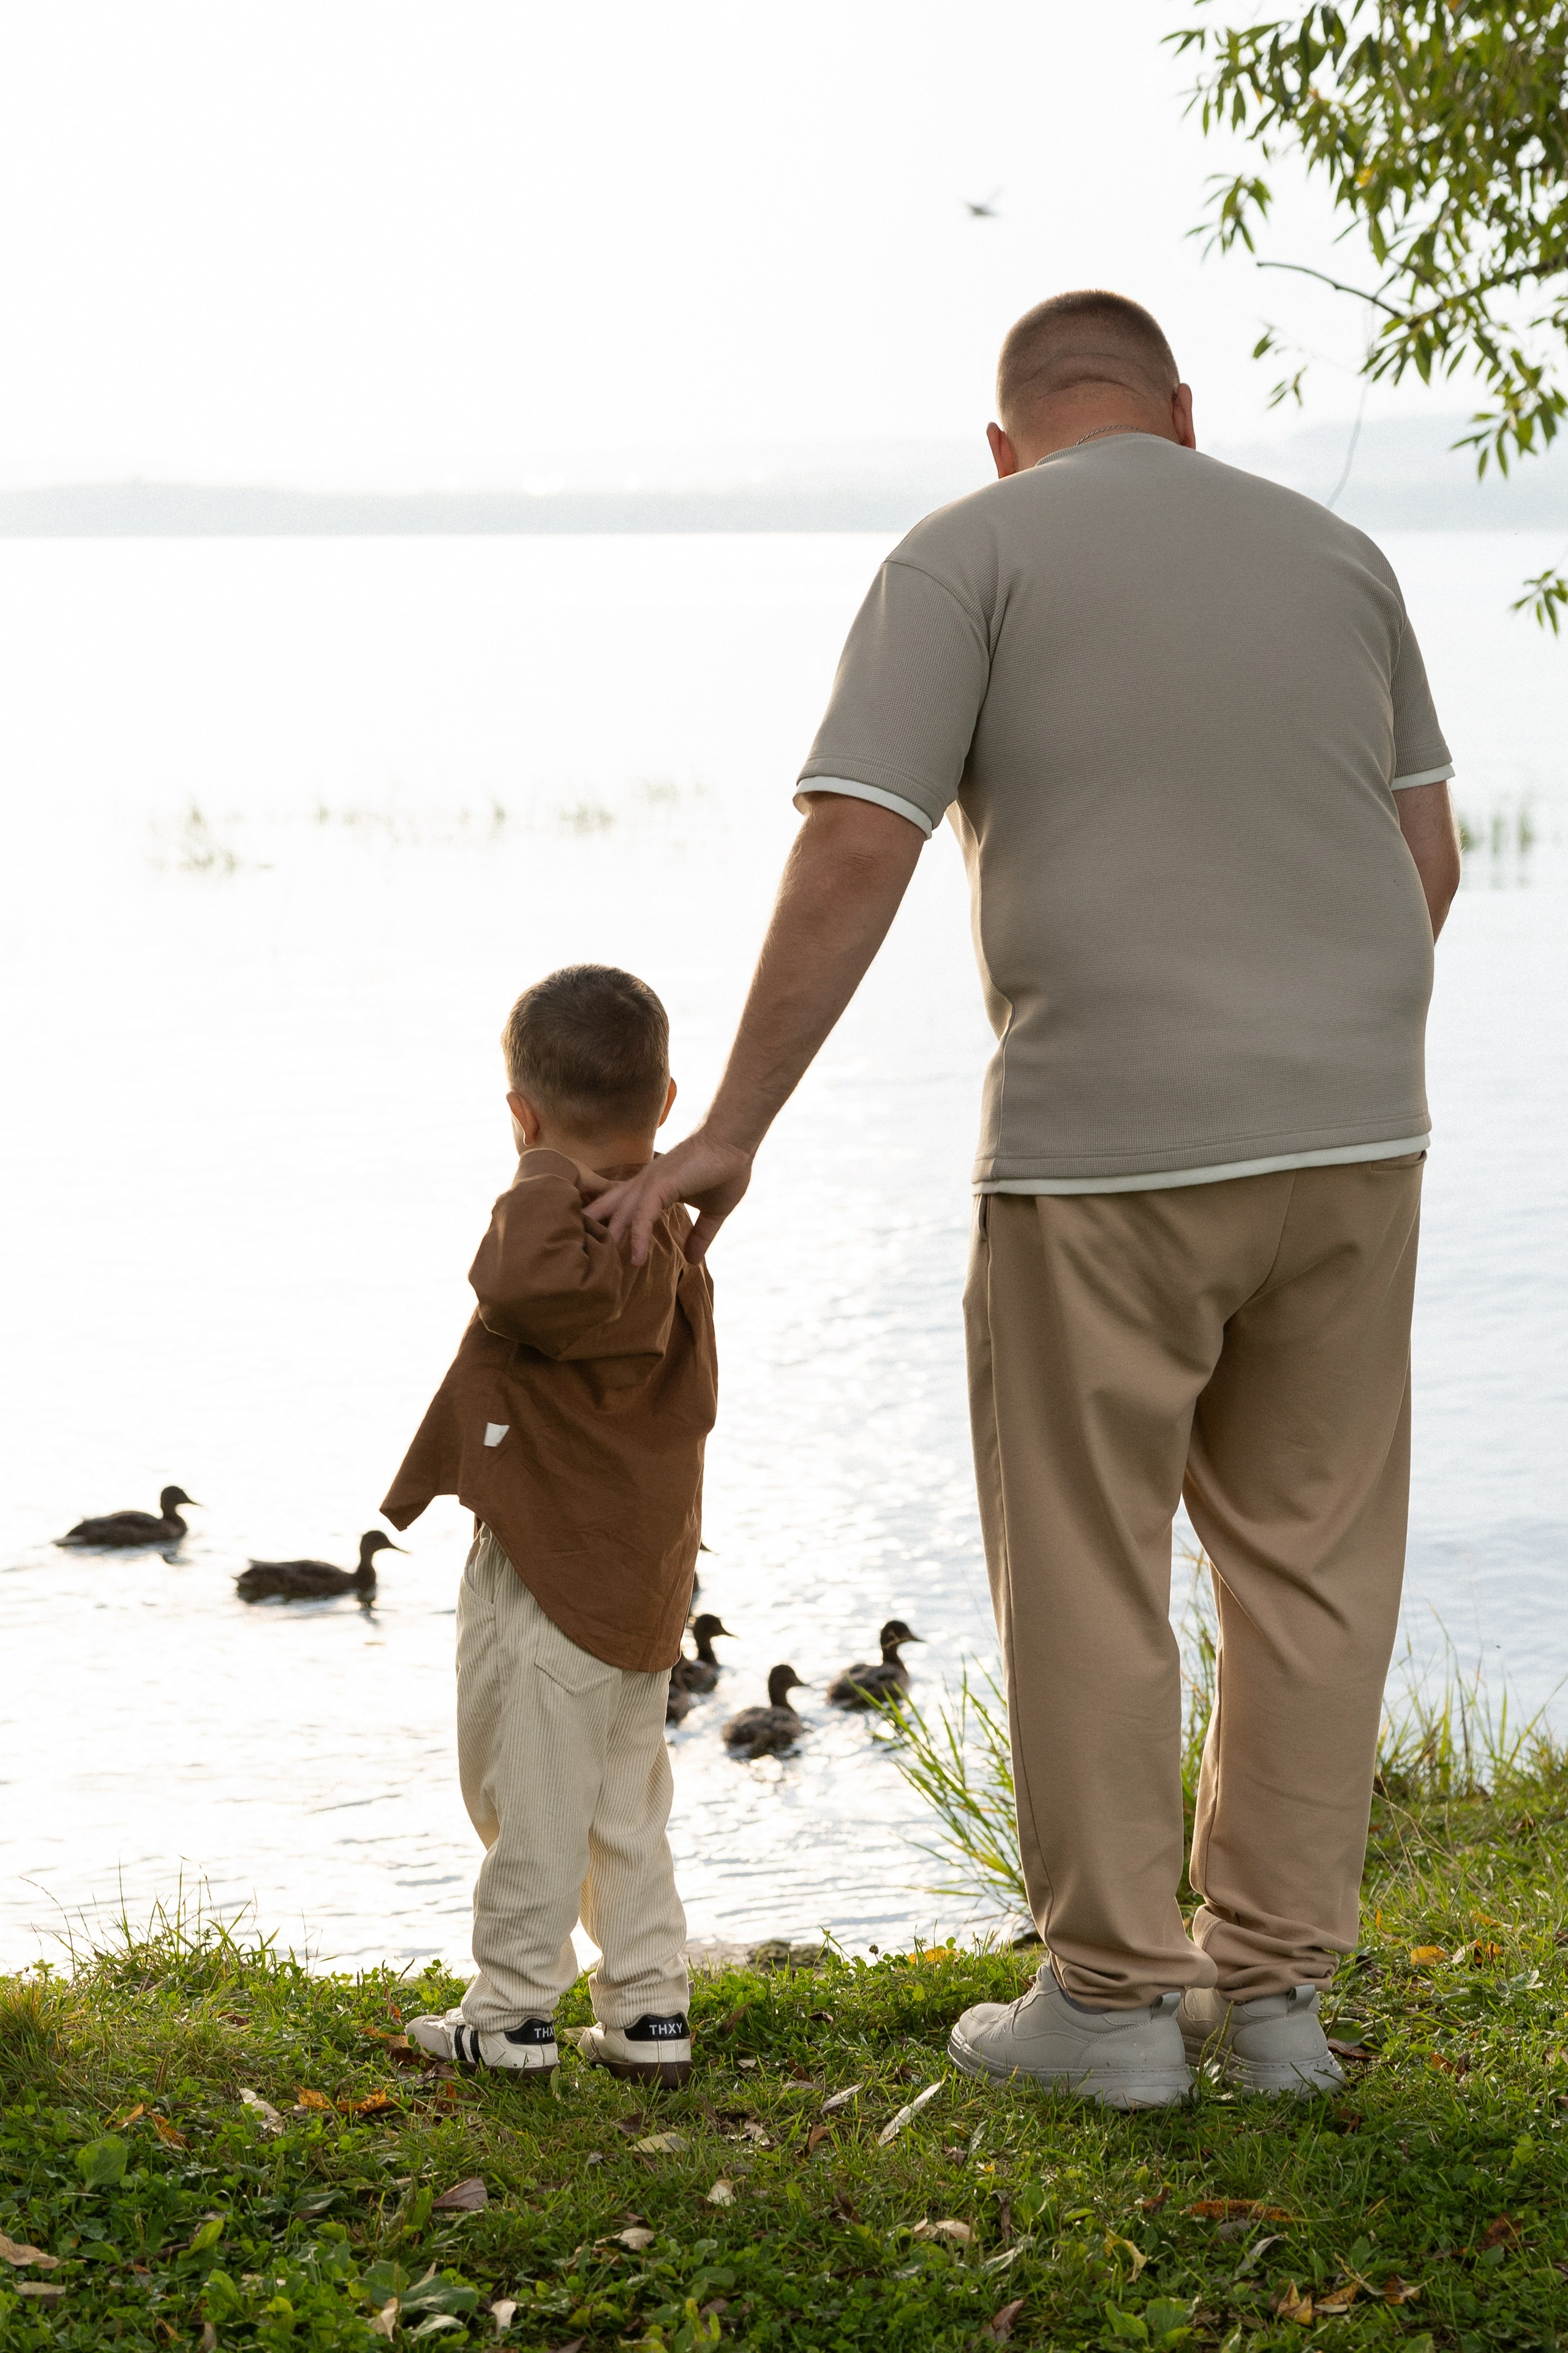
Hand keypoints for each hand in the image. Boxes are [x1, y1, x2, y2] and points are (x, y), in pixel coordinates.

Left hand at [589, 1130, 753, 1264]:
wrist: (735, 1142)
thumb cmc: (726, 1169)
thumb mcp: (713, 1211)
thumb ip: (701, 1235)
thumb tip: (693, 1261)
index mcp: (652, 1187)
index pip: (621, 1210)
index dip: (610, 1230)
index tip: (603, 1256)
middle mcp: (644, 1184)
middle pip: (607, 1211)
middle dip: (593, 1234)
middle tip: (586, 1264)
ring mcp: (649, 1183)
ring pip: (619, 1216)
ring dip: (609, 1243)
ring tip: (603, 1272)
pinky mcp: (660, 1185)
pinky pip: (642, 1216)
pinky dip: (638, 1238)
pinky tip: (637, 1260)